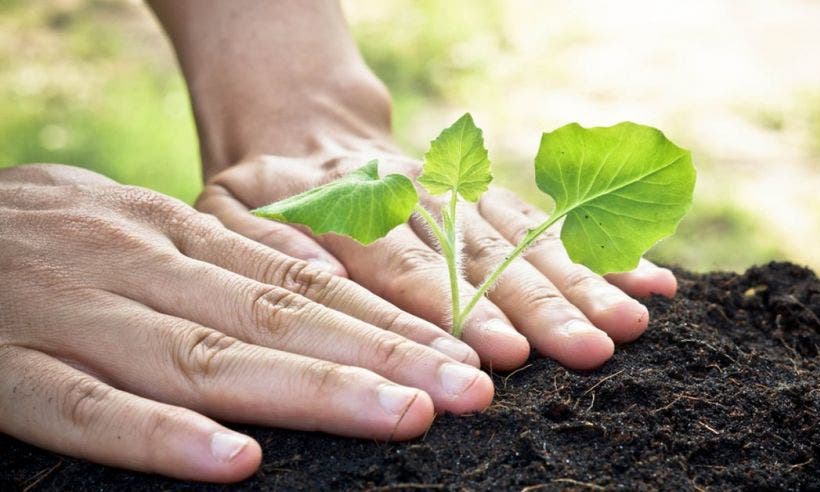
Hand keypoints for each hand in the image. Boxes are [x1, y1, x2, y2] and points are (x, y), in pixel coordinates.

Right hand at [0, 164, 492, 481]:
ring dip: (313, 389)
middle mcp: (146, 270)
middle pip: (282, 318)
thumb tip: (327, 278)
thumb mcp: (147, 223)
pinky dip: (161, 438)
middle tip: (471, 389)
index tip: (464, 354)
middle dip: (385, 355)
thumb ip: (231, 255)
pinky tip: (234, 464)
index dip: (390, 321)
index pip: (307, 283)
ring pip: (208, 357)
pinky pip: (87, 411)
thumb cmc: (54, 233)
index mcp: (182, 237)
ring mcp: (81, 320)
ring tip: (403, 416)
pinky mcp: (11, 372)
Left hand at [145, 0, 677, 370]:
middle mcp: (413, 200)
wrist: (300, 126)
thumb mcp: (232, 219)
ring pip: (522, 240)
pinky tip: (652, 281)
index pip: (401, 269)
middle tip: (587, 352)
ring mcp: (456, 196)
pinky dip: (598, 255)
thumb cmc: (262, 195)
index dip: (453, 312)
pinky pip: (544, 225)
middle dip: (536, 309)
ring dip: (578, 285)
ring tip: (628, 326)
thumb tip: (324, 285)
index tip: (501, 357)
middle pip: (478, 257)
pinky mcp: (486, 197)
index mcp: (345, 209)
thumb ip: (272, 254)